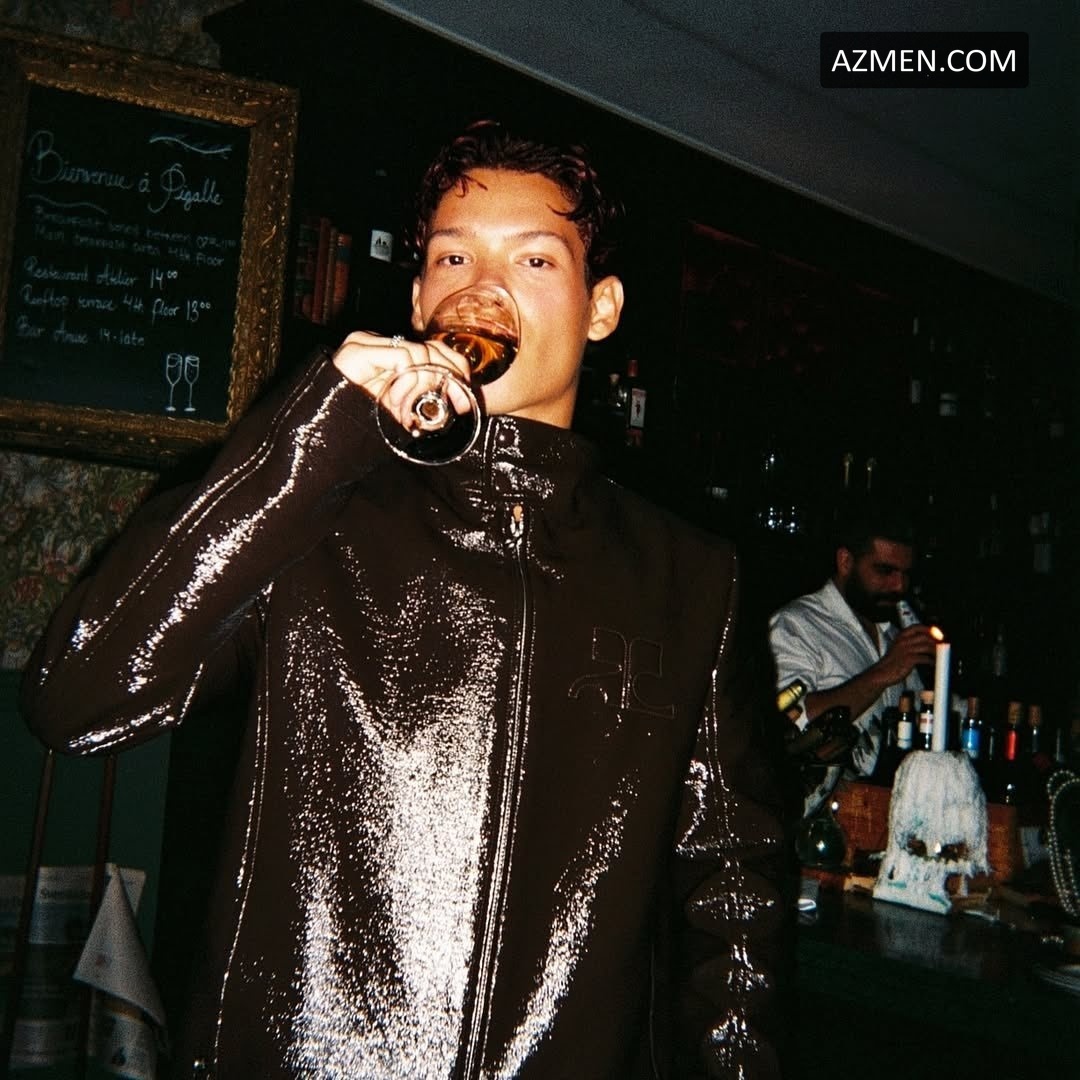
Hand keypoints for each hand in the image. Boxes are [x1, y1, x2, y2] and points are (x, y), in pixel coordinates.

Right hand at [332, 331, 473, 429]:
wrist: (320, 436)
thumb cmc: (358, 426)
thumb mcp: (400, 410)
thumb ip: (421, 396)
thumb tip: (458, 396)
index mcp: (389, 353)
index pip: (434, 349)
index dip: (456, 371)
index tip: (466, 401)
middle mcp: (379, 343)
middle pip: (432, 347)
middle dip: (449, 378)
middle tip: (455, 405)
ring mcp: (366, 343)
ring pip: (420, 353)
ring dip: (421, 387)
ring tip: (403, 410)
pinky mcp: (358, 351)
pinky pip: (403, 358)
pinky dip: (408, 382)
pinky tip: (395, 401)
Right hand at [874, 625, 937, 685]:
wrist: (882, 673)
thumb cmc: (891, 662)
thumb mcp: (898, 648)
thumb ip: (910, 643)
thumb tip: (927, 642)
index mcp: (900, 637)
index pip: (917, 627)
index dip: (928, 629)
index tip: (937, 633)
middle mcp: (903, 641)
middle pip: (925, 636)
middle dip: (936, 641)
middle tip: (942, 646)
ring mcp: (906, 650)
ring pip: (927, 646)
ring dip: (936, 651)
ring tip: (940, 655)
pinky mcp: (909, 659)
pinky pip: (925, 658)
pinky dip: (931, 661)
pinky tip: (933, 663)